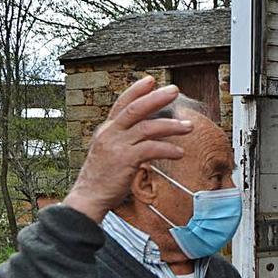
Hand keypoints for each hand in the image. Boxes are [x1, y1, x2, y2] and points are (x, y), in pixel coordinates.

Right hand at [62, 76, 193, 222]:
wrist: (88, 197)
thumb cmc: (102, 177)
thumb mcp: (109, 151)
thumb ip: (123, 139)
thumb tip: (145, 132)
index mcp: (107, 129)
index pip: (122, 103)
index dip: (137, 90)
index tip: (151, 80)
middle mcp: (110, 133)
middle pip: (136, 109)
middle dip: (157, 98)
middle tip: (174, 90)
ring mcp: (117, 146)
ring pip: (147, 128)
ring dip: (171, 126)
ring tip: (189, 127)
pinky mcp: (125, 160)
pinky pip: (151, 149)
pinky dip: (168, 149)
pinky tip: (180, 153)